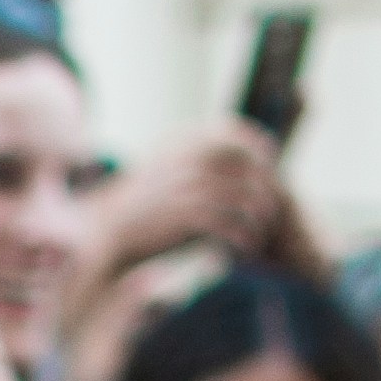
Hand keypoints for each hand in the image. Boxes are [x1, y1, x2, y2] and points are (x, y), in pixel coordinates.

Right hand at [86, 126, 284, 276]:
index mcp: (185, 141)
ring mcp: (189, 185)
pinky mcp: (186, 215)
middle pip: (247, 166)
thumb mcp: (165, 166)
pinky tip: (245, 246)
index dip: (258, 147)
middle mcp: (190, 158)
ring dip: (259, 216)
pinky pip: (229, 222)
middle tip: (272, 207)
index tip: (269, 167)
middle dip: (265, 186)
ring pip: (243, 196)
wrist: (108, 230)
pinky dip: (242, 236)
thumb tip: (228, 153)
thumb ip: (193, 156)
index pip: (236, 133)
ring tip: (261, 231)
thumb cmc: (142, 204)